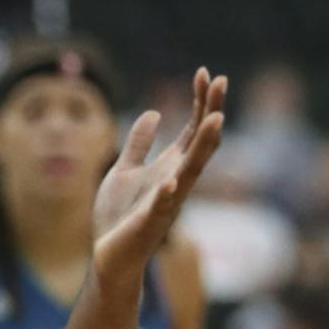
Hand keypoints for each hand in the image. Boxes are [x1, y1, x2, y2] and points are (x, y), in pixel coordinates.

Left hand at [92, 69, 226, 291]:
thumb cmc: (119, 217)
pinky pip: (162, 207)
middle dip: (211, 112)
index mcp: (170, 168)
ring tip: (215, 119)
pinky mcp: (150, 224)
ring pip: (192, 171)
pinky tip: (171, 181)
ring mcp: (167, 203)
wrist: (108, 256)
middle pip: (201, 142)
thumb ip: (139, 144)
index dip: (200, 101)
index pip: (193, 129)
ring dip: (203, 145)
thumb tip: (153, 113)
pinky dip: (167, 194)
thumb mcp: (124, 170)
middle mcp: (176, 182)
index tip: (204, 73)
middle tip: (220, 81)